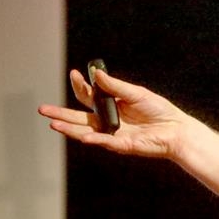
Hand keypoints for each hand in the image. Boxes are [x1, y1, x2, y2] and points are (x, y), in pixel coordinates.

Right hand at [38, 69, 189, 158]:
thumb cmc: (159, 111)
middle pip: (79, 117)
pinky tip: (83, 136)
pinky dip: (94, 139)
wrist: (176, 130)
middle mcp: (108, 121)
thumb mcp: (136, 93)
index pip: (89, 97)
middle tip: (43, 109)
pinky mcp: (122, 144)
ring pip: (86, 131)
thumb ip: (115, 86)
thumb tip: (96, 74)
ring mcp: (113, 134)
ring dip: (69, 129)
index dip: (81, 86)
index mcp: (111, 106)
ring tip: (53, 124)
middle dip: (61, 113)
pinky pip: (105, 141)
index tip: (75, 74)